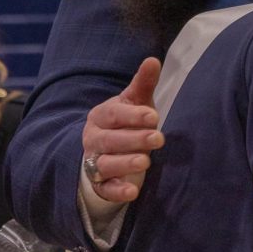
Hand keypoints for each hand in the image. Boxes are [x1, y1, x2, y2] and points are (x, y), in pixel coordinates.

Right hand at [81, 58, 163, 202]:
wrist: (107, 151)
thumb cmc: (125, 122)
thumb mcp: (134, 102)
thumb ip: (143, 83)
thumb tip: (153, 60)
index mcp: (101, 115)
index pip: (113, 114)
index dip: (133, 116)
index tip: (154, 117)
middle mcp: (94, 139)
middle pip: (110, 140)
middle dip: (134, 139)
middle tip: (158, 138)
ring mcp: (94, 162)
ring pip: (105, 164)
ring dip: (124, 163)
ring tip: (145, 162)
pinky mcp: (100, 185)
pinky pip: (106, 189)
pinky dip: (117, 191)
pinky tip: (133, 192)